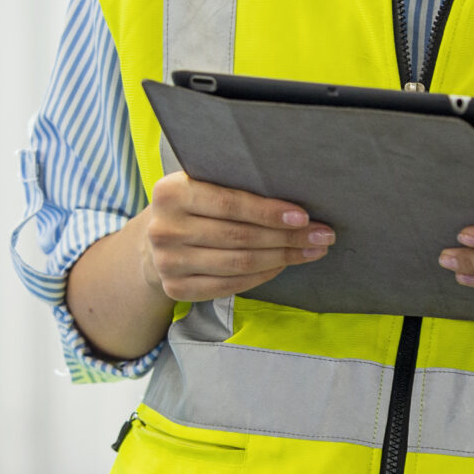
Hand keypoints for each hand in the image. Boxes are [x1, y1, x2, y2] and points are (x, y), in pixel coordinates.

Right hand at [136, 171, 334, 303]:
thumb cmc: (190, 207)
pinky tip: (282, 265)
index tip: (304, 216)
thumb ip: (230, 185)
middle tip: (322, 235)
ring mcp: (168, 262)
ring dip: (283, 258)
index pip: (229, 204)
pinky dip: (262, 276)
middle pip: (239, 236)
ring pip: (239, 263)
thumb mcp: (198, 186)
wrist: (151, 242)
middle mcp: (164, 229)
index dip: (269, 211)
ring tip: (311, 250)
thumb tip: (292, 195)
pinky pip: (230, 285)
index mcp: (170, 193)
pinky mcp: (176, 288)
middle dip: (287, 236)